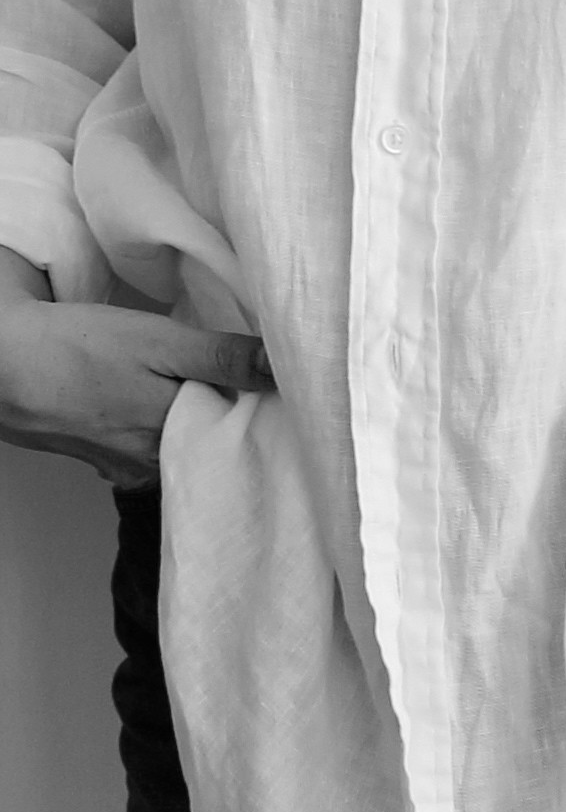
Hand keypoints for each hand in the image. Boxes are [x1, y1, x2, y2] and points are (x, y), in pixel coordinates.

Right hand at [0, 284, 269, 489]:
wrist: (0, 360)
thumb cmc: (78, 348)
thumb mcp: (161, 342)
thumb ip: (224, 358)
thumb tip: (286, 371)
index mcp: (171, 443)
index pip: (242, 442)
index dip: (269, 416)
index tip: (290, 395)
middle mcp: (149, 468)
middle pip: (214, 450)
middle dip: (239, 423)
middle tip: (259, 388)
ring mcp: (123, 467)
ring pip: (183, 450)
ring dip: (200, 425)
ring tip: (216, 391)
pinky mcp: (105, 459)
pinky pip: (153, 451)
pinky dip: (167, 430)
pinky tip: (166, 403)